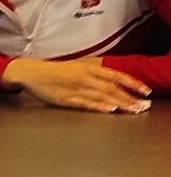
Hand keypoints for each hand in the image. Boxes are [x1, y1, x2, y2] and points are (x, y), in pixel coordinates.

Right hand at [3, 57, 154, 112]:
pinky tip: (108, 109)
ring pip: (101, 96)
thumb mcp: (77, 67)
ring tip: (133, 110)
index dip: (132, 83)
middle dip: (130, 98)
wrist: (30, 72)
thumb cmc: (54, 71)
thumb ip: (96, 74)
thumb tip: (115, 81)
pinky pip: (84, 103)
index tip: (145, 91)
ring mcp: (74, 88)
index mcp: (88, 68)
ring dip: (119, 103)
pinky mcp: (64, 99)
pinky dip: (98, 106)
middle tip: (143, 106)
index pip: (116, 75)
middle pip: (112, 88)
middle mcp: (83, 77)